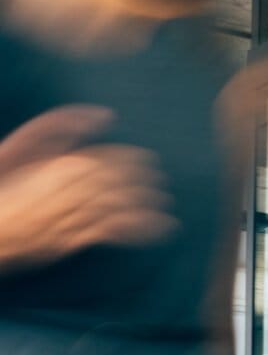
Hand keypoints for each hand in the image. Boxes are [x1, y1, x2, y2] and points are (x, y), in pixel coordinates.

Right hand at [0, 106, 176, 272]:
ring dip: (145, 203)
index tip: (146, 158)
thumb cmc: (3, 181)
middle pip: (115, 182)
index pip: (103, 159)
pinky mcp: (70, 239)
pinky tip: (163, 227)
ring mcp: (69, 215)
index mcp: (58, 165)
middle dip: (140, 179)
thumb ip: (60, 127)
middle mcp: (68, 190)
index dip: (128, 159)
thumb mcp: (23, 146)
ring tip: (165, 201)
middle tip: (160, 178)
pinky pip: (113, 232)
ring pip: (117, 205)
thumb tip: (105, 114)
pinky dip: (141, 228)